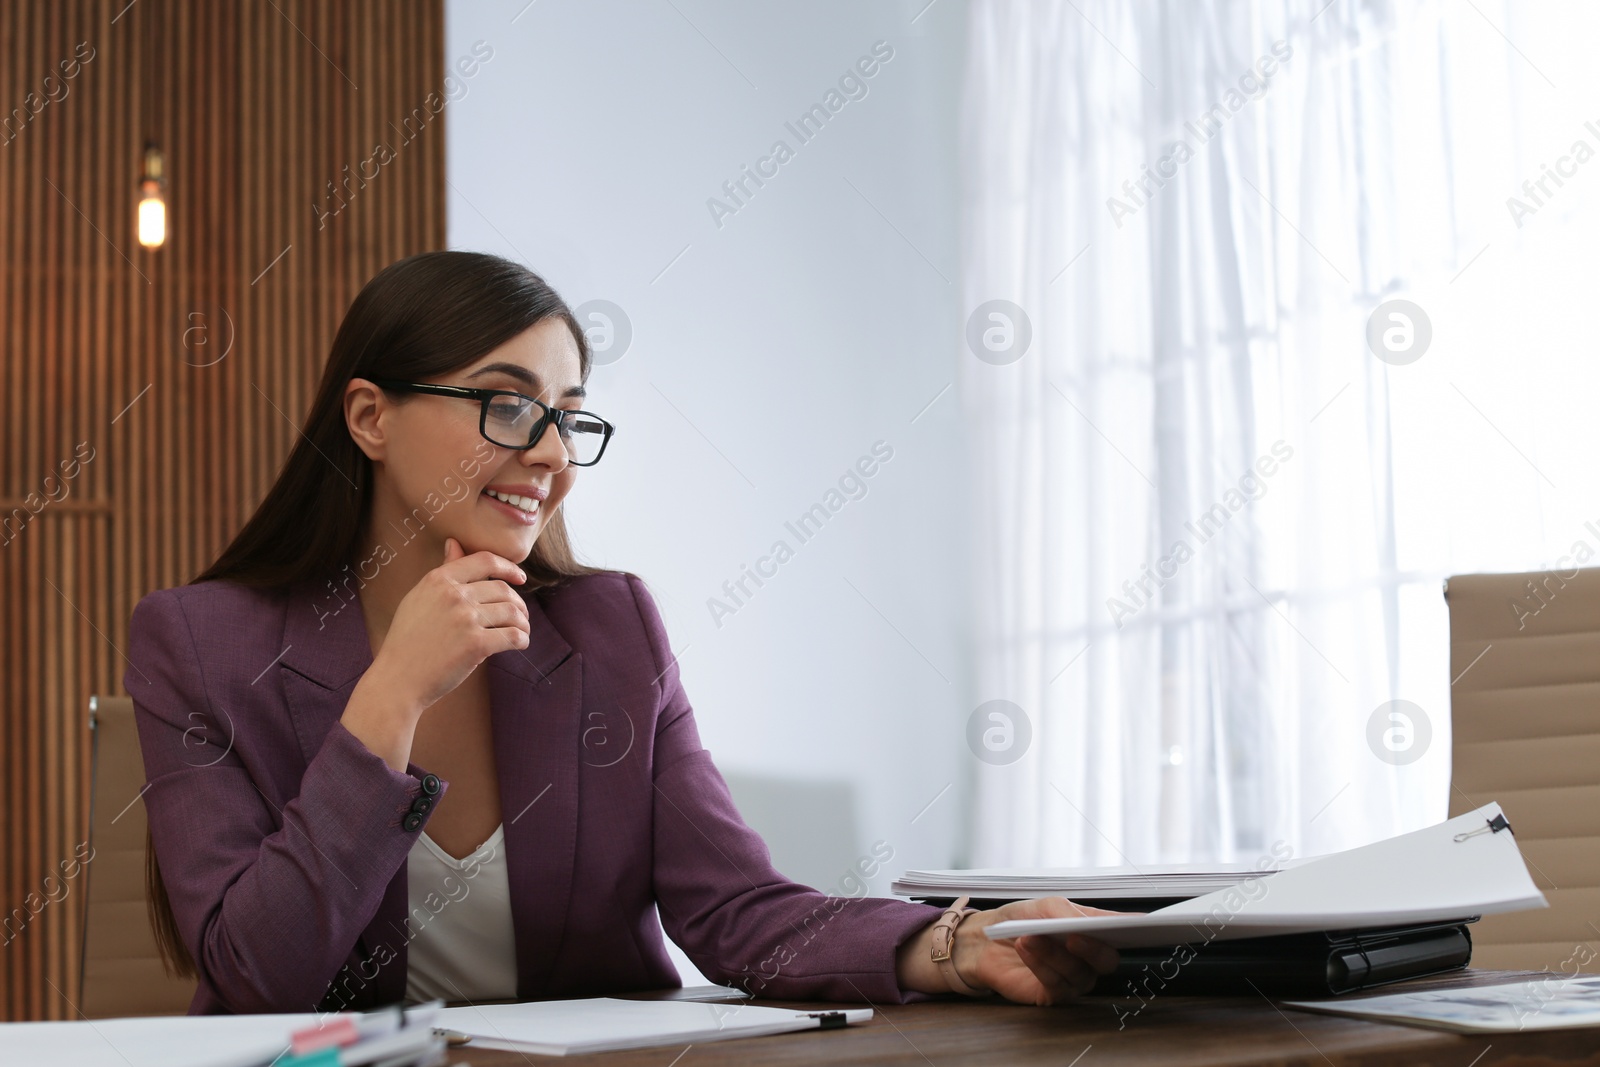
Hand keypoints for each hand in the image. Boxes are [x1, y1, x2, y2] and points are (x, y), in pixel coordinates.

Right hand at [368, 536, 531, 714]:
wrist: (398, 679)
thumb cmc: (408, 640)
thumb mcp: (419, 598)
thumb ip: (443, 572)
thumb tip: (454, 542)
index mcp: (439, 580)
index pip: (485, 561)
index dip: (509, 568)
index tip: (520, 578)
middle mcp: (453, 595)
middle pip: (503, 590)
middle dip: (518, 603)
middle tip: (520, 616)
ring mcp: (466, 619)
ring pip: (512, 612)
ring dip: (523, 622)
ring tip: (522, 631)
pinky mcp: (476, 644)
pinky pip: (513, 636)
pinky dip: (522, 640)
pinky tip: (520, 644)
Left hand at [951, 896, 1126, 1005]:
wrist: (986, 941)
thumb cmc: (1019, 920)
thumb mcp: (1043, 906)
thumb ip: (1065, 912)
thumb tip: (1087, 923)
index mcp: (1090, 930)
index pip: (1118, 930)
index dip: (1134, 928)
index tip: (1143, 923)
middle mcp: (1087, 957)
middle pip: (1107, 960)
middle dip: (1093, 948)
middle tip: (1074, 936)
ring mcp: (1072, 978)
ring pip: (1078, 972)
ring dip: (1053, 953)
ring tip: (1030, 936)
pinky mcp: (1052, 995)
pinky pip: (1055, 984)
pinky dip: (1039, 964)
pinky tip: (1026, 948)